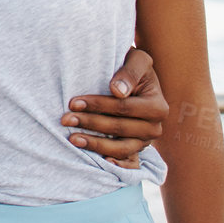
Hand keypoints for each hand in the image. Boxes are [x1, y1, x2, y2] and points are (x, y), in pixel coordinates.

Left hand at [62, 47, 166, 167]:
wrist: (135, 79)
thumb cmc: (132, 66)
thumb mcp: (137, 60)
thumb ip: (130, 72)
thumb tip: (117, 90)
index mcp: (157, 106)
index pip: (123, 108)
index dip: (98, 105)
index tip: (73, 102)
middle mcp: (154, 127)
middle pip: (119, 128)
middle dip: (90, 123)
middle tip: (65, 119)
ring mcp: (145, 141)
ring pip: (121, 148)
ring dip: (95, 144)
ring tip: (72, 139)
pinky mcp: (135, 149)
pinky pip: (125, 161)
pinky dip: (113, 162)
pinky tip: (97, 160)